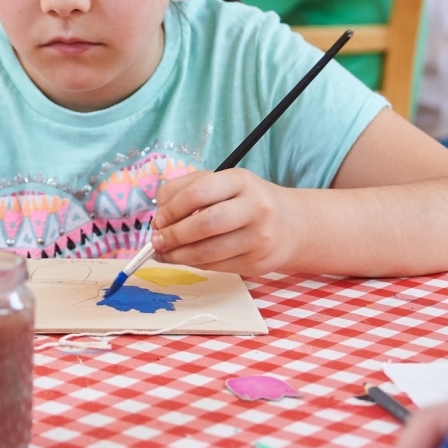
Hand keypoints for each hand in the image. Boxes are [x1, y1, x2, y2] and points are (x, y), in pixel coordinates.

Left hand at [150, 169, 296, 274]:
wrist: (291, 225)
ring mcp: (258, 238)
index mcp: (241, 181)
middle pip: (204, 224)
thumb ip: (187, 189)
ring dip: (178, 255)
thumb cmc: (246, 200)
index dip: (172, 209)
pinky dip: (193, 264)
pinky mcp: (256, 263)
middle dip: (173, 236)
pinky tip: (183, 258)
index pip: (199, 192)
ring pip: (208, 252)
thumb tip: (159, 215)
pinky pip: (215, 266)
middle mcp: (255, 208)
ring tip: (163, 253)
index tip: (158, 220)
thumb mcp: (222, 182)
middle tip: (156, 241)